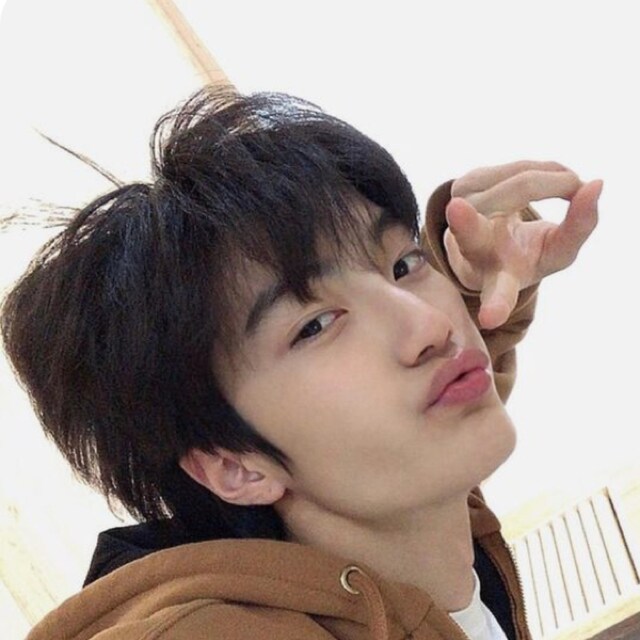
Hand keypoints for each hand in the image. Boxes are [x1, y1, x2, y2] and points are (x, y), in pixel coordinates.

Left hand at [444, 161, 601, 329]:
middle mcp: (471, 249)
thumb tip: (594, 185)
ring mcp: (461, 215)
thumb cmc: (526, 252)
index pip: (497, 294)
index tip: (489, 318)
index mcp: (495, 278)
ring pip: (518, 181)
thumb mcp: (558, 252)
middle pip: (519, 208)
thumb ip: (579, 227)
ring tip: (568, 186)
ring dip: (552, 177)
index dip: (497, 306)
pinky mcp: (463, 186)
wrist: (491, 238)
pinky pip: (511, 167)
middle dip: (543, 188)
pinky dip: (541, 168)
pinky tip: (549, 178)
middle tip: (578, 183)